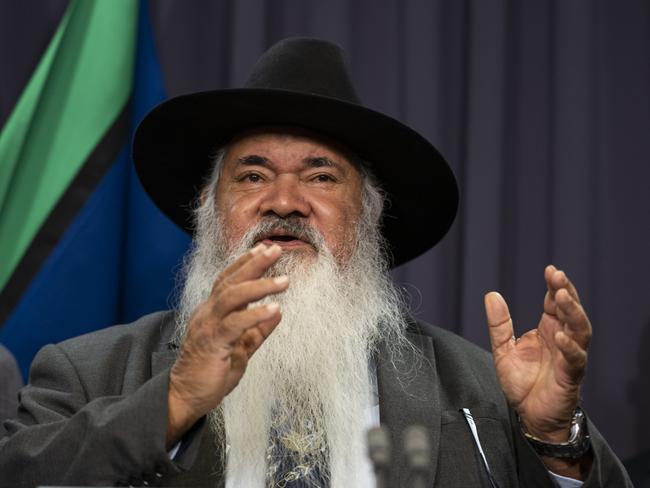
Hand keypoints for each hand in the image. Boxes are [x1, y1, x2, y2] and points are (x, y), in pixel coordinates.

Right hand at [166, 243, 287, 445]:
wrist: (185, 398)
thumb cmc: (210, 374)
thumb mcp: (240, 349)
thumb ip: (257, 331)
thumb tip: (278, 312)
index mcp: (211, 312)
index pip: (227, 280)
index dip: (245, 262)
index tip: (264, 249)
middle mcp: (207, 314)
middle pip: (230, 281)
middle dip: (254, 263)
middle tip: (276, 249)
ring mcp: (207, 327)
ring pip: (231, 297)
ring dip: (259, 286)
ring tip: (284, 281)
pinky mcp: (211, 344)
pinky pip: (234, 324)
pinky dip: (255, 315)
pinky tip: (274, 309)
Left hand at [484, 265, 591, 442]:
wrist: (529, 415)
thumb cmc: (521, 383)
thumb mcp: (503, 349)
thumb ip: (498, 324)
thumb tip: (491, 295)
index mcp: (547, 330)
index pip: (555, 303)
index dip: (555, 286)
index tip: (550, 270)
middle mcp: (561, 339)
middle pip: (571, 311)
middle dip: (566, 292)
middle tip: (558, 276)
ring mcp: (569, 356)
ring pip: (579, 330)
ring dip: (572, 312)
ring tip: (562, 296)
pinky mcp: (571, 375)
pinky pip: (575, 359)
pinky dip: (569, 347)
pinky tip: (559, 335)